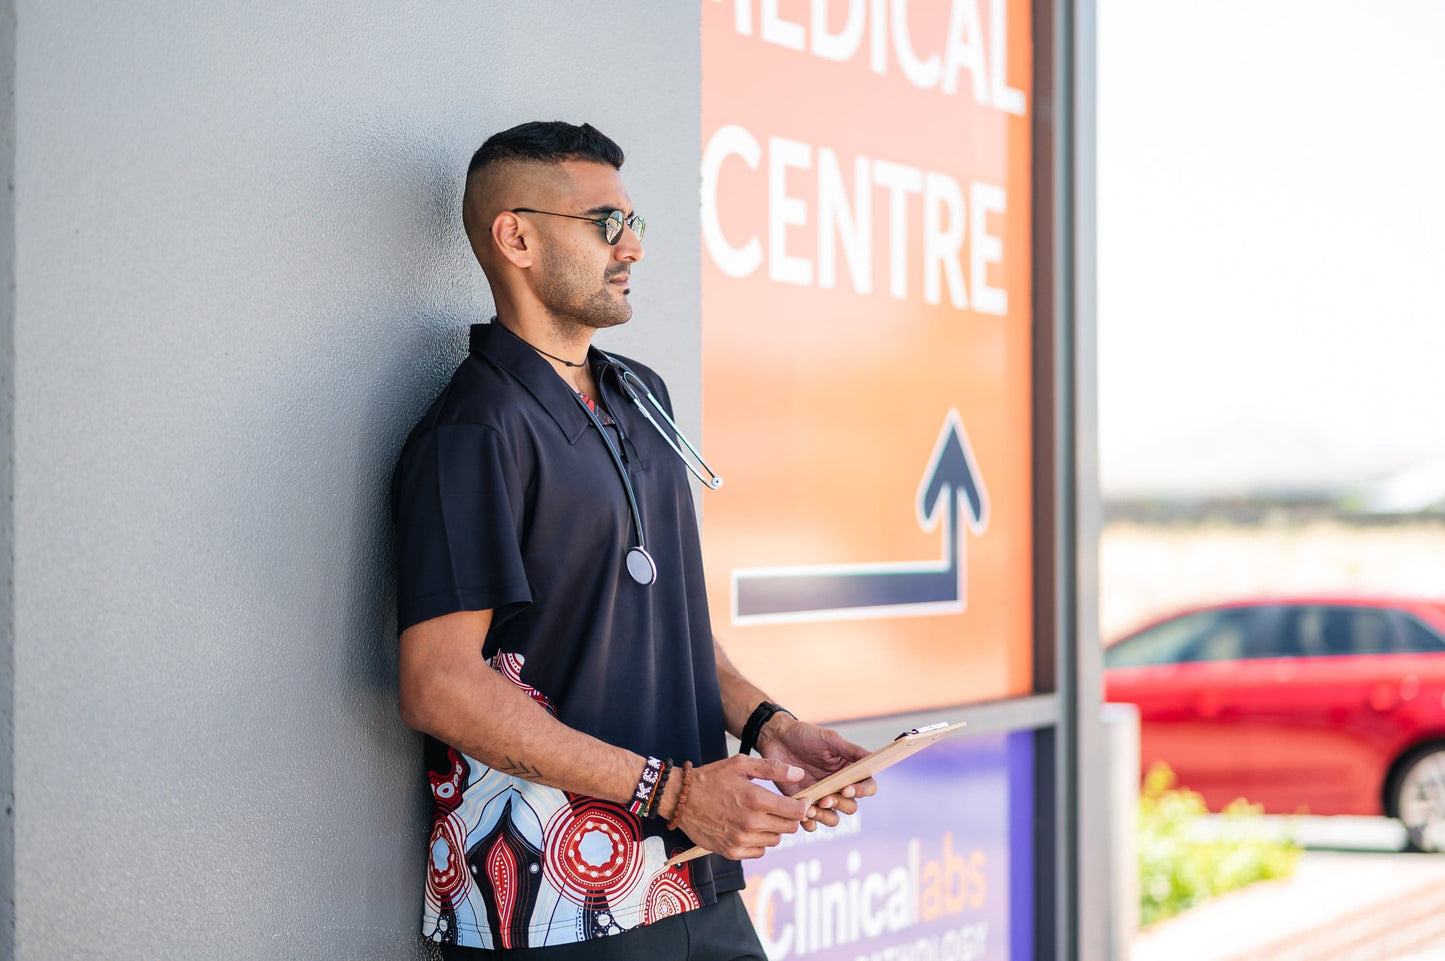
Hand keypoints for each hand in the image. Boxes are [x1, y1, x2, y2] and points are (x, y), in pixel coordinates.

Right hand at [670, 755, 810, 859]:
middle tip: (780, 808)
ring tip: (760, 816)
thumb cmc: (712, 777)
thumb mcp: (741, 764)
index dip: (803, 806)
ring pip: (775, 840)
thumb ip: (773, 768)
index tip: (801, 801)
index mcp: (757, 800)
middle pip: (790, 828)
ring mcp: (741, 840)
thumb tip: (799, 773)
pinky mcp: (732, 852)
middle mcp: (752, 823)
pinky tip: (748, 828)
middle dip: (789, 817)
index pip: (797, 812)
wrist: (680, 798)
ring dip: (774, 829)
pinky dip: (759, 842)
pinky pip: (759, 852)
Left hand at [759, 717, 876, 830]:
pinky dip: (809, 822)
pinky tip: (802, 813)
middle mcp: (837, 787)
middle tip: (824, 798)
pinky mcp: (803, 805)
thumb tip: (873, 758)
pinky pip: (811, 823)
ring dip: (825, 817)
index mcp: (848, 771)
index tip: (846, 789)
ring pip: (833, 818)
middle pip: (851, 807)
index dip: (862, 791)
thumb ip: (851, 750)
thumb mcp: (830, 739)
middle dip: (840, 805)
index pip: (867, 787)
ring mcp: (821, 797)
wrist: (777, 738)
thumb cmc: (805, 735)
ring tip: (810, 808)